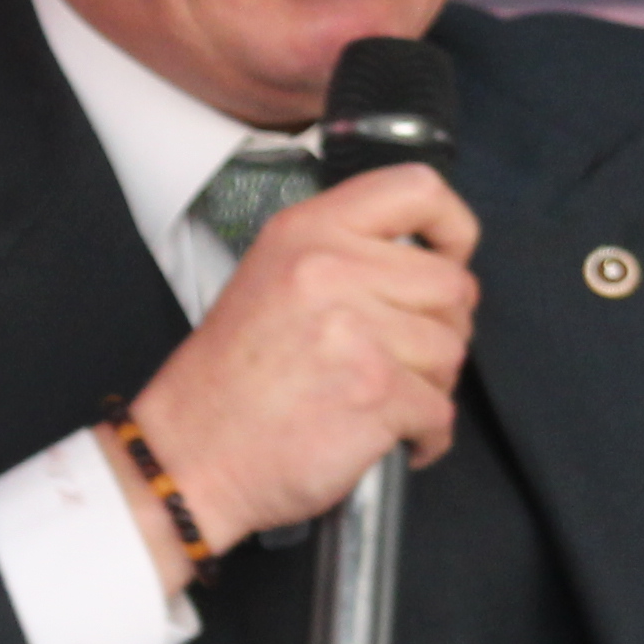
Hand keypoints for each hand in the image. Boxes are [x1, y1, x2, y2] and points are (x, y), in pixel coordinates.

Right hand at [120, 166, 480, 585]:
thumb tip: (430, 264)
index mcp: (308, 233)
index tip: (452, 256)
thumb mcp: (272, 277)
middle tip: (406, 358)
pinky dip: (427, 436)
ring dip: (431, 386)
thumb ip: (345, 255)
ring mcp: (356, 331)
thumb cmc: (230, 380)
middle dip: (442, 329)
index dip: (453, 226)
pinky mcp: (375, 391)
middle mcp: (331, 270)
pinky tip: (393, 438)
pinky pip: (441, 412)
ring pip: (451, 351)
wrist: (190, 454)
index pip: (418, 189)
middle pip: (452, 285)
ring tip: (382, 399)